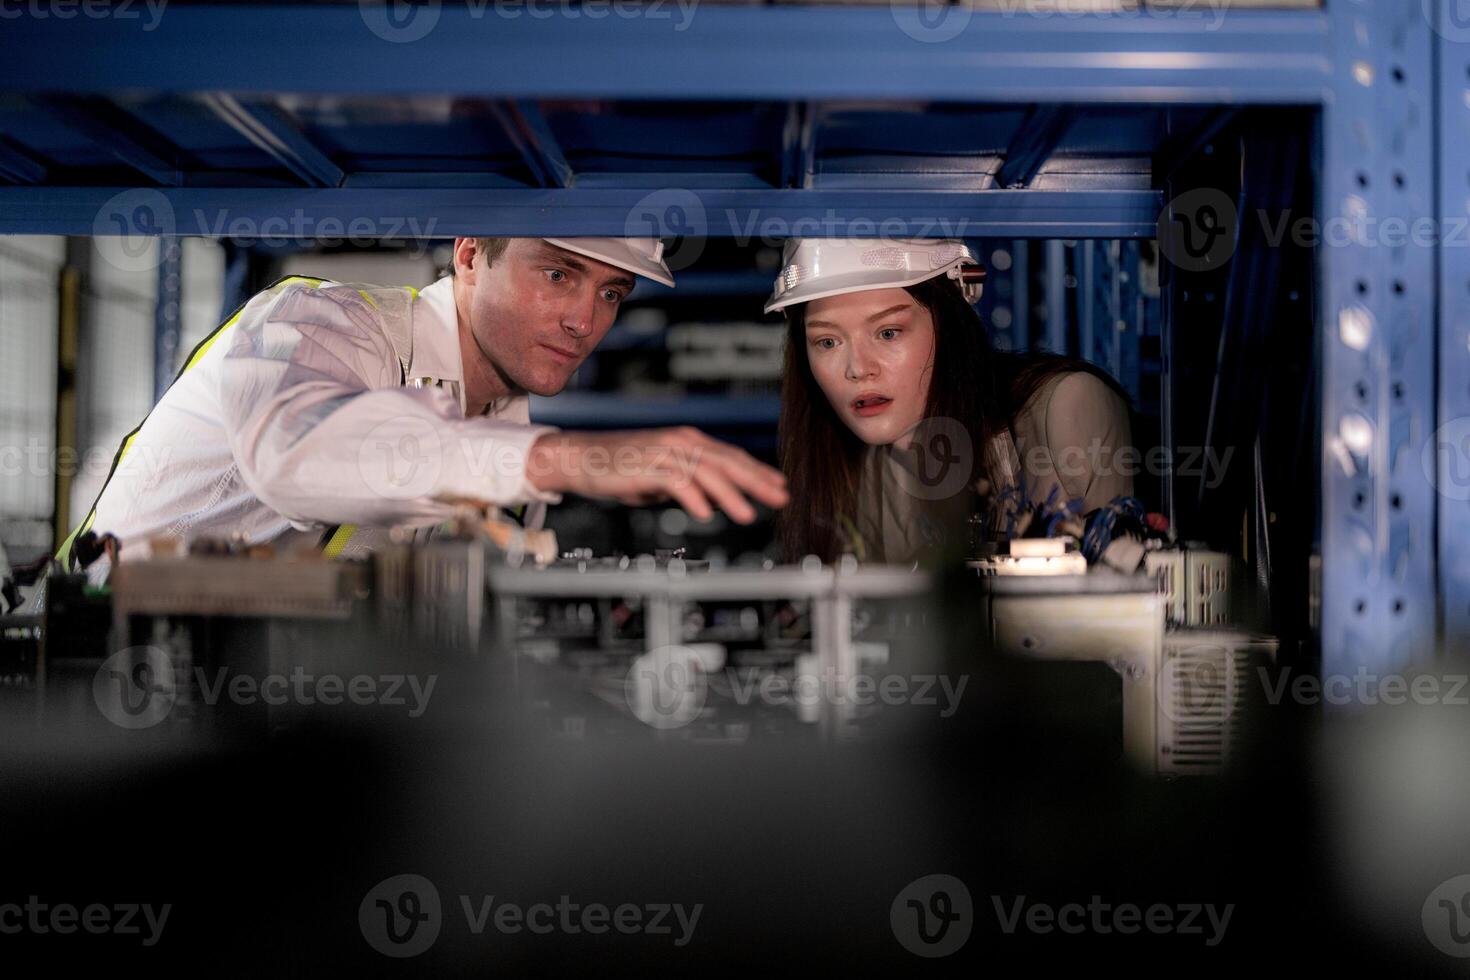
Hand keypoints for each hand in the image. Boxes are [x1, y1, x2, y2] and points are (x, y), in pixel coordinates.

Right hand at [526, 427, 788, 523]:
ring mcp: (665, 452)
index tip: (780, 487)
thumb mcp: (664, 475)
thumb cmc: (622, 468)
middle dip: (757, 482)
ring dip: (731, 495)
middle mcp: (682, 442)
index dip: (758, 472)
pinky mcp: (648, 466)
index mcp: (689, 442)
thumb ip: (692, 482)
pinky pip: (677, 482)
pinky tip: (706, 513)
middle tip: (780, 498)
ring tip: (748, 515)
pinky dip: (694, 498)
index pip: (732, 456)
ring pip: (708, 473)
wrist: (583, 458)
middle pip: (728, 462)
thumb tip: (718, 499)